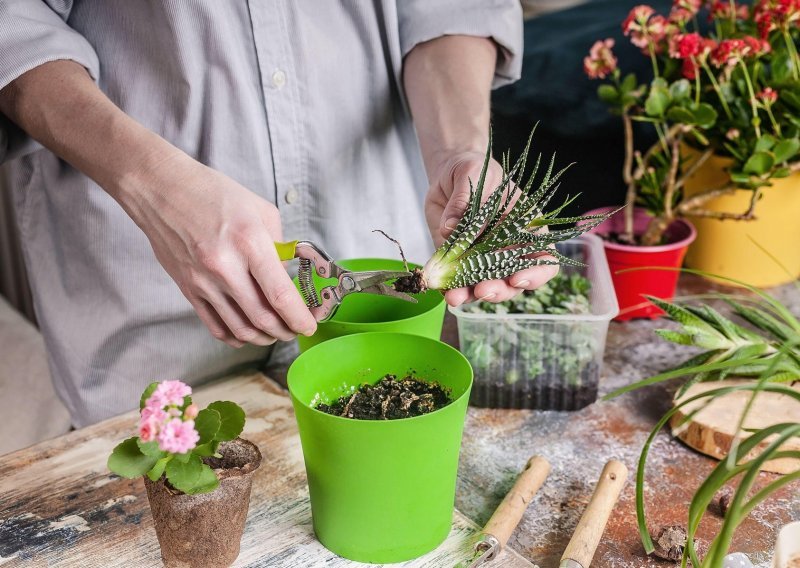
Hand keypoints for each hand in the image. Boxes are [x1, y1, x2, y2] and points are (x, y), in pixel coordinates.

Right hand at [126, 152, 316, 346]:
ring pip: (240, 328)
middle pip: (262, 318)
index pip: (280, 295)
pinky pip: (215, 326)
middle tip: (296, 330)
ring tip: (275, 333)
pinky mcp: (187, 289)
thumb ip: (279, 244)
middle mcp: (225, 267)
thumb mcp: (260, 209)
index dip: (299, 318)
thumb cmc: (212, 193)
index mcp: (249, 242)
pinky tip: (247, 333)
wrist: (160, 190)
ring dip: (263, 338)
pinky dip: (235, 337)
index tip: (310, 325)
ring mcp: (203, 282)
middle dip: (286, 331)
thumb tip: (288, 272)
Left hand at [424, 150, 558, 306]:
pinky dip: (451, 289)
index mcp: (527, 227)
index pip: (544, 258)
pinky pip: (458, 282)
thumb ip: (465, 201)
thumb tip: (452, 227)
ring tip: (455, 298)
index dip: (536, 274)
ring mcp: (484, 258)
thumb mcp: (472, 174)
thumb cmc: (472, 169)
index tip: (517, 278)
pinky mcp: (459, 262)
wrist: (447, 175)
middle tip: (482, 290)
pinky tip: (443, 291)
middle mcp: (509, 249)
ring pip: (485, 286)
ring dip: (472, 296)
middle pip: (514, 281)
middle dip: (499, 290)